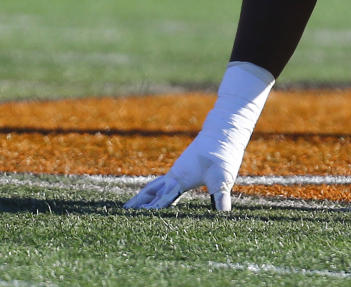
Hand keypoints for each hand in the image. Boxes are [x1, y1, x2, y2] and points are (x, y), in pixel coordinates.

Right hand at [124, 62, 273, 211]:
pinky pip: (165, 182)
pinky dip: (156, 190)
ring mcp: (178, 172)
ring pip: (155, 186)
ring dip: (144, 196)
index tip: (137, 222)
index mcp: (180, 179)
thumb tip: (224, 215)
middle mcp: (175, 176)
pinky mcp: (184, 169)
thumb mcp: (222, 179)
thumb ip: (220, 198)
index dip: (151, 211)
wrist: (223, 131)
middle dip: (139, 204)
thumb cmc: (223, 156)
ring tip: (131, 205)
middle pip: (152, 192)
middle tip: (123, 213)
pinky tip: (157, 193)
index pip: (162, 200)